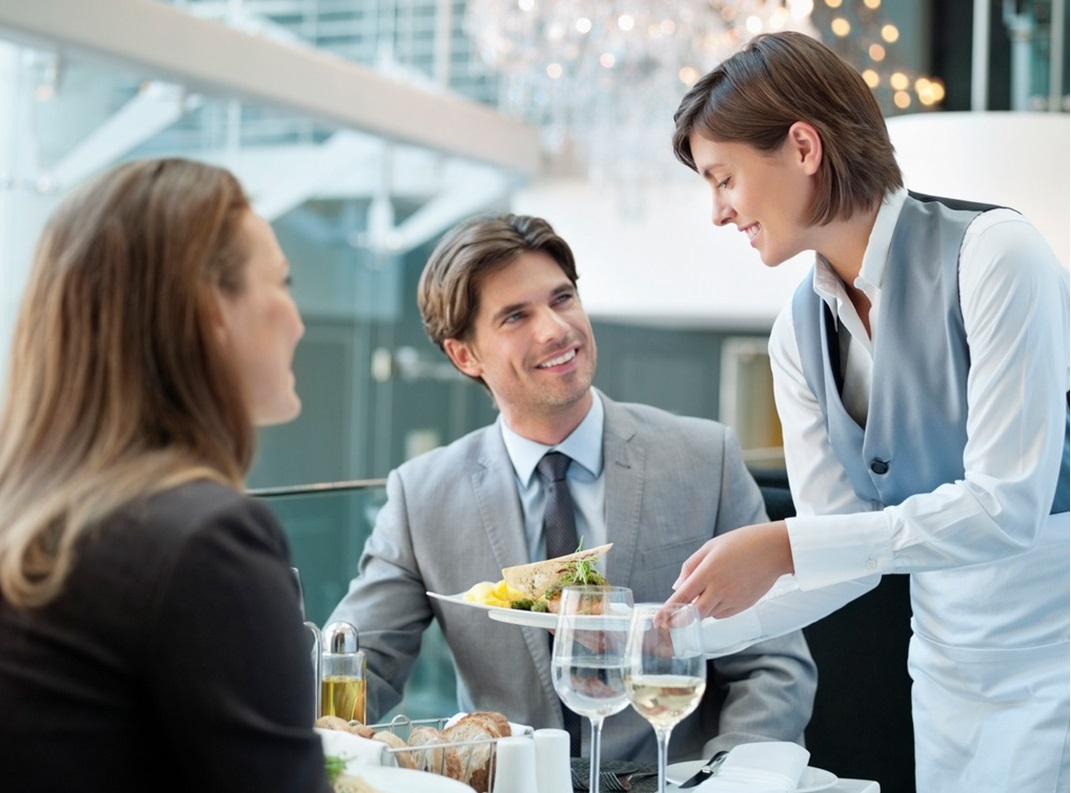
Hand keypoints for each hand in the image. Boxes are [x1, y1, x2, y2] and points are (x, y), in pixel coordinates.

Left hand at [665, 521, 793, 618]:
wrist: (775, 550)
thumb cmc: (742, 543)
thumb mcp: (711, 546)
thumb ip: (690, 566)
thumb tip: (677, 587)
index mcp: (708, 572)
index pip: (683, 597)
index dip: (668, 611)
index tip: (657, 620)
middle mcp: (720, 589)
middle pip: (694, 614)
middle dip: (679, 621)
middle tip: (669, 624)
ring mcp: (733, 599)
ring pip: (708, 614)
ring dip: (700, 611)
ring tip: (706, 592)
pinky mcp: (743, 606)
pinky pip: (722, 614)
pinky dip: (715, 609)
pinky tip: (720, 594)